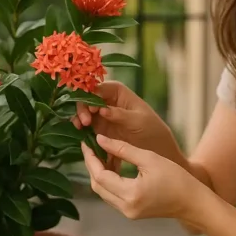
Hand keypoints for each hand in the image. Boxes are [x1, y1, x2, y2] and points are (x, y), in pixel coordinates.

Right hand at [71, 81, 185, 170]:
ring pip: (83, 111)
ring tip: (82, 127)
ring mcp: (101, 113)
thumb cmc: (151, 128)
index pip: (97, 87)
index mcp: (117, 91)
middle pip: (86, 98)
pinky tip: (81, 134)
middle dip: (83, 108)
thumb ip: (119, 114)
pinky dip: (81, 128)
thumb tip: (102, 109)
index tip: (92, 109)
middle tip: (85, 122)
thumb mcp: (138, 120)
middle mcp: (106, 99)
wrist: (156, 147)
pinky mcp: (99, 127)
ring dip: (79, 118)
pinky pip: (85, 125)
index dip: (90, 96)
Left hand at [81, 134, 204, 220]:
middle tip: (89, 147)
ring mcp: (127, 212)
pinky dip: (108, 182)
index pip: (100, 176)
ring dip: (98, 174)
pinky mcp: (131, 212)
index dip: (90, 158)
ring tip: (98, 154)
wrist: (193, 202)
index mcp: (130, 194)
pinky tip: (111, 166)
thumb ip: (123, 149)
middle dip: (91, 166)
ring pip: (103, 192)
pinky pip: (112, 196)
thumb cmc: (176, 178)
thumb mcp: (149, 158)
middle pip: (97, 186)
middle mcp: (125, 207)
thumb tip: (100, 140)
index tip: (86, 142)